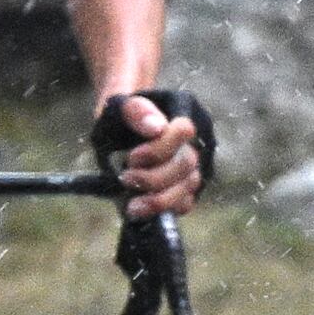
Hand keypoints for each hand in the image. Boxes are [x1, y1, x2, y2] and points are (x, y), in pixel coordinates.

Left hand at [90, 84, 210, 217]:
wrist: (121, 125)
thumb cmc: (120, 112)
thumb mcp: (118, 104)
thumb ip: (136, 109)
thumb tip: (157, 128)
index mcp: (183, 109)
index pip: (184, 131)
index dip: (159, 149)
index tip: (132, 157)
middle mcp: (195, 137)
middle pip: (186, 164)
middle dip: (154, 177)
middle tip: (126, 178)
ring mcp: (194, 163)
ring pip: (188, 187)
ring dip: (159, 200)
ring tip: (132, 206)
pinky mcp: (186, 185)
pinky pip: (185, 202)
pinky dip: (164, 209)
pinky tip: (141, 210)